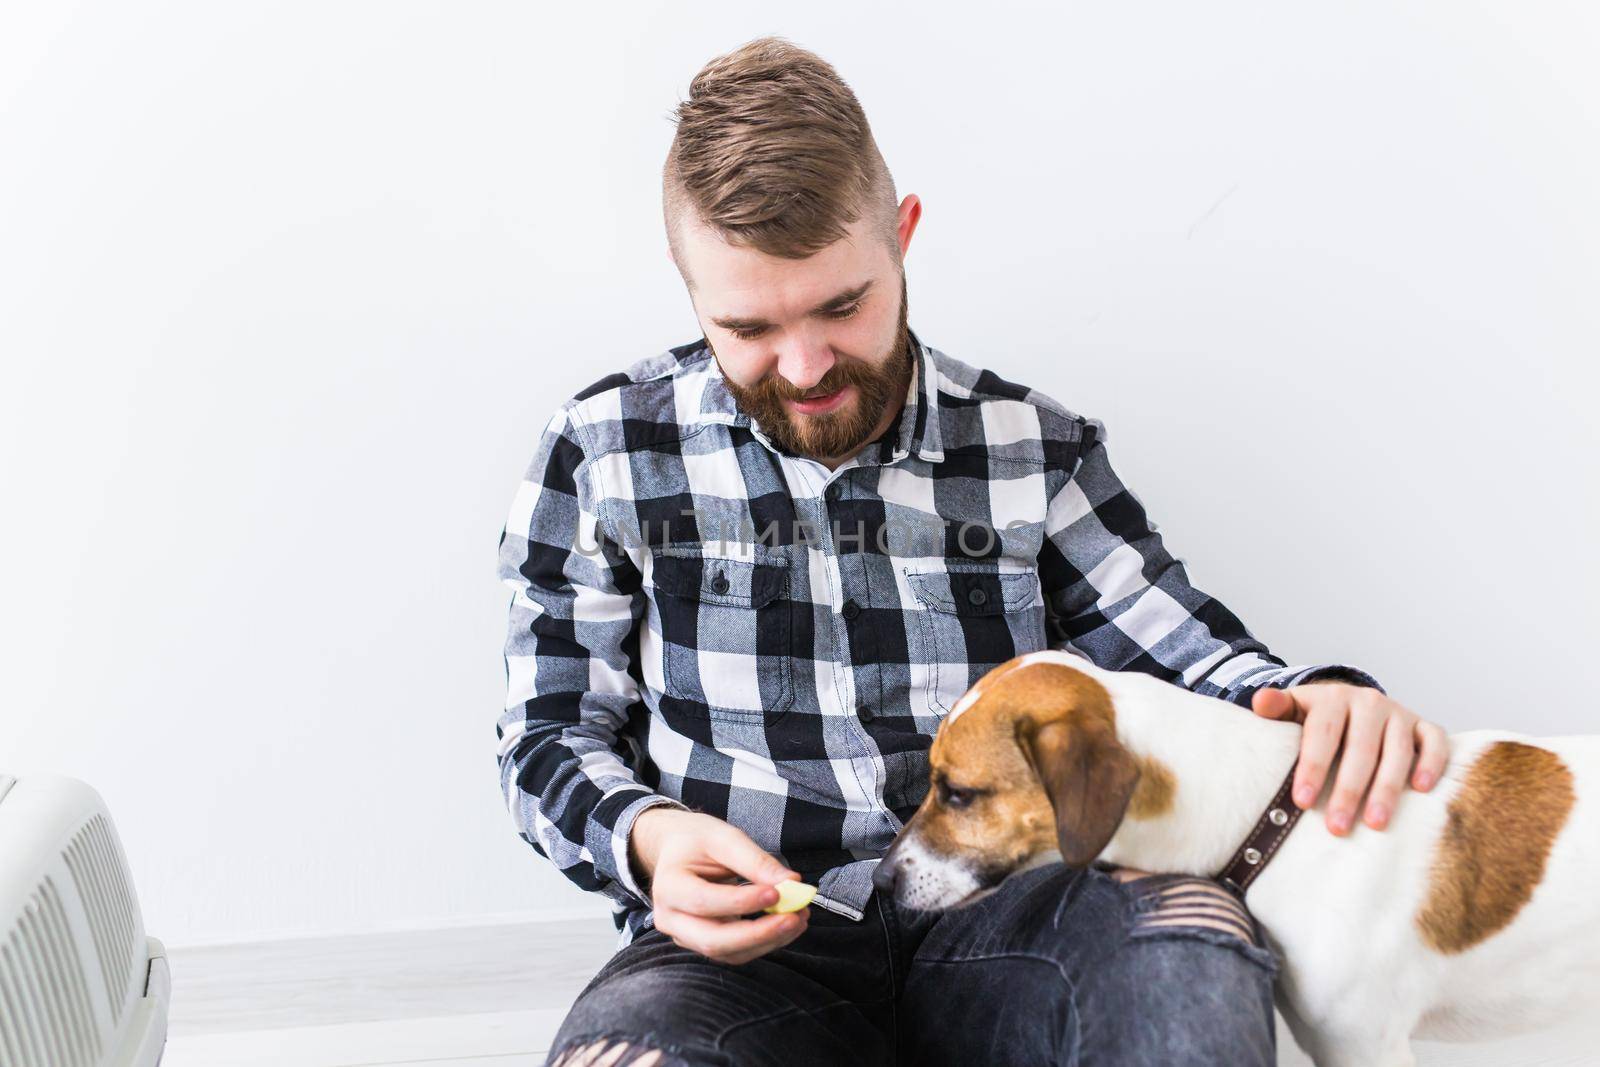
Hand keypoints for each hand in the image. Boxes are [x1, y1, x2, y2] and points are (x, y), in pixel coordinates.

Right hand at [628, 807, 809, 964]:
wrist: (677, 850)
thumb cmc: (697, 840)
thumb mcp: (724, 837)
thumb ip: (755, 861)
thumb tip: (791, 883)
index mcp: (668, 886)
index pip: (704, 902)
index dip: (742, 902)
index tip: (778, 892)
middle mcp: (670, 919)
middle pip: (713, 941)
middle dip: (758, 934)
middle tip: (794, 917)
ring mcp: (685, 936)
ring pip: (728, 953)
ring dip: (768, 940)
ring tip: (799, 917)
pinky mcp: (704, 943)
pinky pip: (736, 952)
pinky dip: (764, 942)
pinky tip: (786, 924)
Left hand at [1251, 682, 1448, 836]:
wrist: (1352, 704)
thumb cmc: (1317, 719)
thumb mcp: (1293, 709)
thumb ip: (1277, 707)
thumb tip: (1260, 701)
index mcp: (1332, 699)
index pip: (1322, 734)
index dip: (1312, 767)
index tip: (1301, 801)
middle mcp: (1369, 702)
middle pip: (1361, 748)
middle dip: (1348, 790)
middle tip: (1337, 826)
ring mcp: (1400, 713)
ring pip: (1397, 751)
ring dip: (1387, 789)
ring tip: (1375, 823)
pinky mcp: (1423, 725)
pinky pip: (1434, 741)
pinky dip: (1431, 763)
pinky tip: (1421, 789)